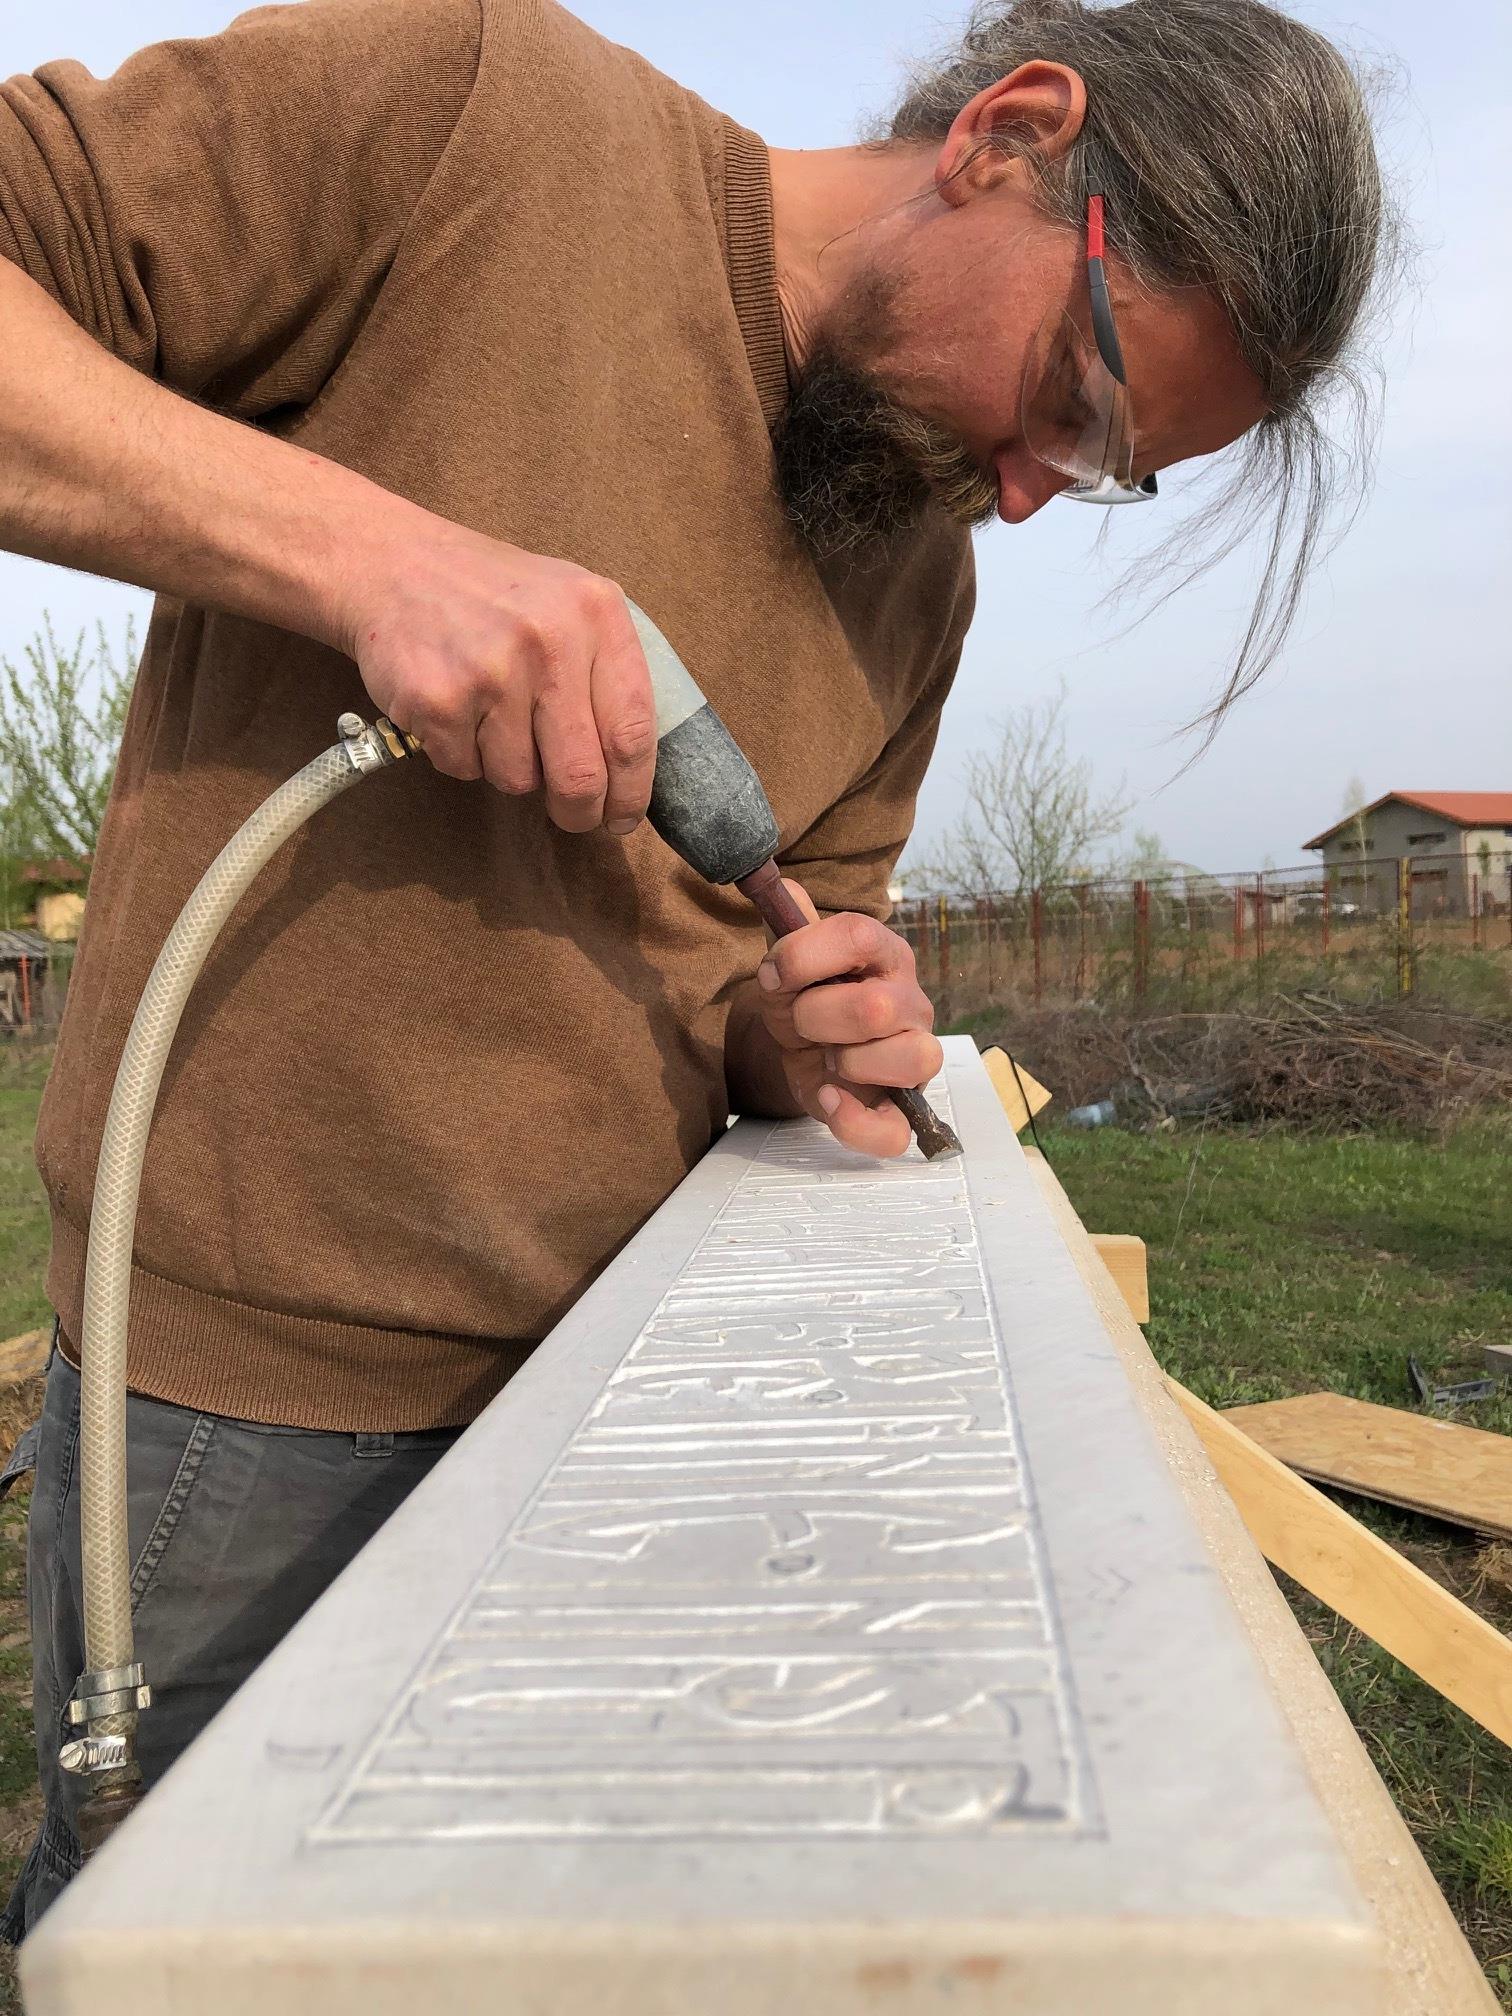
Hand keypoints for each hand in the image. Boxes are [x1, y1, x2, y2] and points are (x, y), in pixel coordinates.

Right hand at [343, 518, 655, 833]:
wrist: (393, 564)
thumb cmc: (493, 597)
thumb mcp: (569, 605)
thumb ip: (606, 672)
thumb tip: (630, 773)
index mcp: (597, 614)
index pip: (633, 733)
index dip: (631, 791)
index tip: (623, 817)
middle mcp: (550, 640)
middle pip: (580, 775)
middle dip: (577, 811)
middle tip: (571, 815)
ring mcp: (492, 671)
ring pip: (519, 778)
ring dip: (508, 767)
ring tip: (490, 715)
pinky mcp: (438, 699)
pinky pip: (464, 768)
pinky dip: (459, 753)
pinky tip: (453, 707)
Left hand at [753, 880, 942, 1157]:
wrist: (806, 1050)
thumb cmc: (808, 998)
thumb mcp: (792, 963)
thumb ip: (791, 929)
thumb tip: (787, 891)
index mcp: (885, 955)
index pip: (859, 934)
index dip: (804, 954)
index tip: (772, 974)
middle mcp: (911, 1003)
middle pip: (877, 1006)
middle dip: (817, 1016)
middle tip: (800, 1022)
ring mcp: (914, 1058)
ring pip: (912, 1058)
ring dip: (849, 1061)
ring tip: (826, 1059)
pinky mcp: (900, 1110)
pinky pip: (897, 1130)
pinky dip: (854, 1121)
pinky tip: (826, 1098)